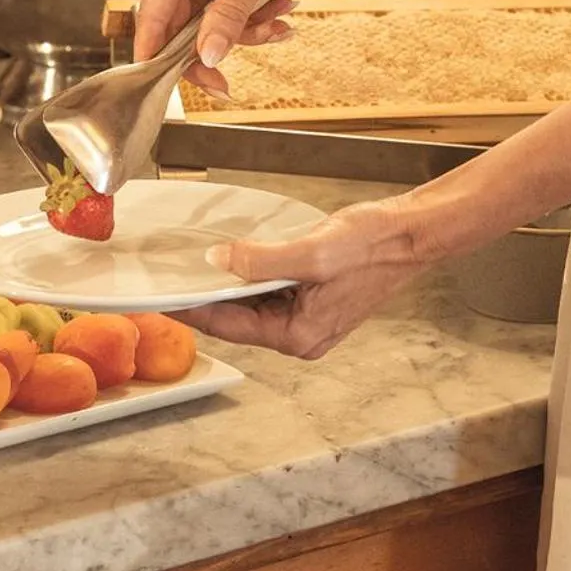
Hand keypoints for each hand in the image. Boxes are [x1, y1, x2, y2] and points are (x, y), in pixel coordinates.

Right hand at [136, 0, 330, 95]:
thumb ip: (230, 14)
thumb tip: (207, 55)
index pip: (153, 11)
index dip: (153, 52)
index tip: (157, 85)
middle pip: (179, 25)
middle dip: (218, 44)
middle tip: (232, 81)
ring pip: (205, 22)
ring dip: (244, 29)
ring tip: (281, 17)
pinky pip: (221, 10)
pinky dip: (250, 16)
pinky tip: (278, 7)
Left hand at [176, 200, 427, 359]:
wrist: (412, 233)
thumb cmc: (374, 246)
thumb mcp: (312, 252)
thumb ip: (261, 260)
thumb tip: (219, 261)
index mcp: (298, 335)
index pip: (228, 325)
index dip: (191, 309)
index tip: (159, 298)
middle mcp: (302, 336)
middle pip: (237, 319)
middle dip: (207, 298)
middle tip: (171, 278)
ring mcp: (309, 321)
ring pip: (252, 307)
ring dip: (229, 287)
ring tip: (196, 267)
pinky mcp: (314, 303)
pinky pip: (270, 295)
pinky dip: (252, 279)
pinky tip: (237, 260)